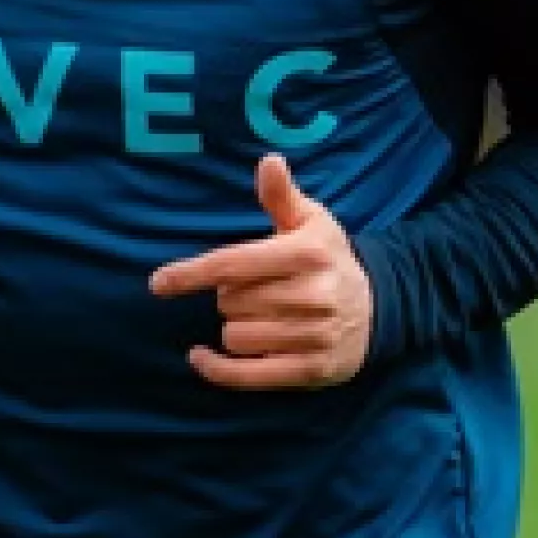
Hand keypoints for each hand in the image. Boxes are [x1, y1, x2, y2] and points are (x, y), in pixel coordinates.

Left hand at [149, 154, 373, 389]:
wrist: (380, 309)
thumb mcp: (311, 220)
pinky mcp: (311, 371)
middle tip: (253, 290)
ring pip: (236, 337)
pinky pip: (246, 375)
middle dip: (229, 296)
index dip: (192, 273)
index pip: (235, 264)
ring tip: (257, 316)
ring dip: (233, 328)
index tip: (158, 283)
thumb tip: (268, 161)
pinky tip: (202, 357)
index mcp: (307, 254)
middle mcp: (313, 295)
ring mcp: (313, 337)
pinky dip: (217, 369)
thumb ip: (282, 196)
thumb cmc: (329, 258)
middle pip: (230, 302)